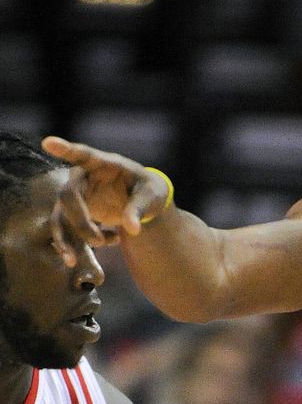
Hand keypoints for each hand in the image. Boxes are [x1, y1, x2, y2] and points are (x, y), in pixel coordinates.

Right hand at [41, 136, 170, 264]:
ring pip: (61, 216)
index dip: (65, 148)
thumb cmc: (148, 192)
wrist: (144, 202)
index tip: (48, 142)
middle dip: (80, 222)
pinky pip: (67, 231)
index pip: (83, 154)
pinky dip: (80, 244)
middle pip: (68, 195)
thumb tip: (132, 229)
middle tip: (98, 242)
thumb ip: (140, 209)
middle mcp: (84, 178)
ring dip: (66, 240)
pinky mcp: (77, 213)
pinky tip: (114, 240)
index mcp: (103, 164)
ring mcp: (78, 196)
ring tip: (74, 262)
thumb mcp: (152, 197)